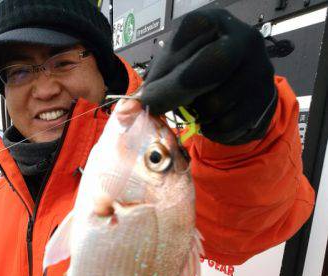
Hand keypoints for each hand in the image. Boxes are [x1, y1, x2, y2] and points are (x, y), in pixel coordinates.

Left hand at [141, 8, 276, 144]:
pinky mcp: (264, 101)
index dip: (171, 59)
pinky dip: (213, 129)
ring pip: (217, 102)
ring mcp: (259, 70)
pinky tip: (213, 122)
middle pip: (215, 62)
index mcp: (218, 23)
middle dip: (181, 87)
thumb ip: (159, 80)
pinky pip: (227, 124)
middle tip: (157, 104)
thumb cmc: (204, 78)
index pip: (194, 29)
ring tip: (199, 110)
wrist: (247, 97)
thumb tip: (133, 105)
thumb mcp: (180, 68)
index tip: (153, 86)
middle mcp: (244, 40)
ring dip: (199, 114)